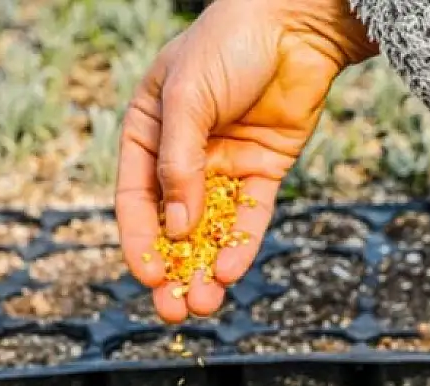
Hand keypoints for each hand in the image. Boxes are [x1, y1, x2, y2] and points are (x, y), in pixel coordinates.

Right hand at [115, 0, 377, 322]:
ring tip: (204, 304)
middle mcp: (183, 156)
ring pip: (210, 229)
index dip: (140, 242)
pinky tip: (231, 272)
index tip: (147, 278)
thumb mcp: (187, 98)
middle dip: (173, 269)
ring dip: (205, 268)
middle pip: (172, 225)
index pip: (135, 199)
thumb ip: (179, 163)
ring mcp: (223, 166)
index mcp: (147, 134)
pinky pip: (248, 217)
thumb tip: (176, 229)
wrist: (294, 21)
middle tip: (174, 311)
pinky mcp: (263, 171)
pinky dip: (241, 245)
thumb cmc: (227, 44)